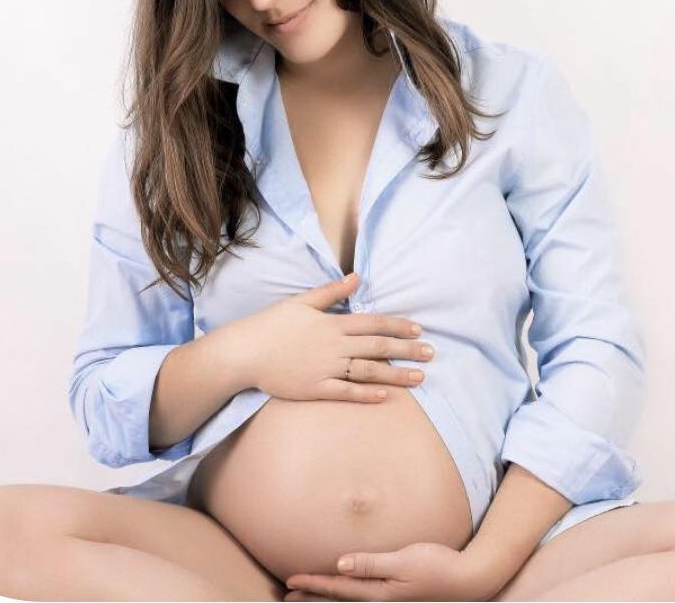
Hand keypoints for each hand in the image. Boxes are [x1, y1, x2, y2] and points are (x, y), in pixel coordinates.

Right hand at [238, 272, 434, 403]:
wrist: (243, 352)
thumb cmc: (271, 324)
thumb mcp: (301, 302)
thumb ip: (331, 292)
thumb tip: (356, 278)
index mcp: (332, 324)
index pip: (373, 324)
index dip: (398, 327)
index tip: (419, 330)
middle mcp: (333, 346)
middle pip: (377, 348)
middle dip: (407, 350)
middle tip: (431, 354)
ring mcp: (325, 369)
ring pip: (368, 372)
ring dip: (396, 375)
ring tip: (419, 378)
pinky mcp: (315, 389)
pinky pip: (346, 393)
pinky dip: (367, 394)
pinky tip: (387, 395)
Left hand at [283, 542, 495, 601]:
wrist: (468, 580)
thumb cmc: (437, 566)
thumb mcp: (404, 561)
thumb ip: (371, 564)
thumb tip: (340, 565)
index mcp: (379, 594)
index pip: (338, 588)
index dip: (313, 584)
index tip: (290, 581)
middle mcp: (381, 601)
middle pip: (339, 600)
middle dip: (312, 597)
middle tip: (287, 595)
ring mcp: (389, 601)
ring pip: (349, 601)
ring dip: (326, 598)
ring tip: (306, 596)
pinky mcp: (397, 597)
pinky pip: (363, 598)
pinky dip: (346, 596)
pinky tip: (345, 590)